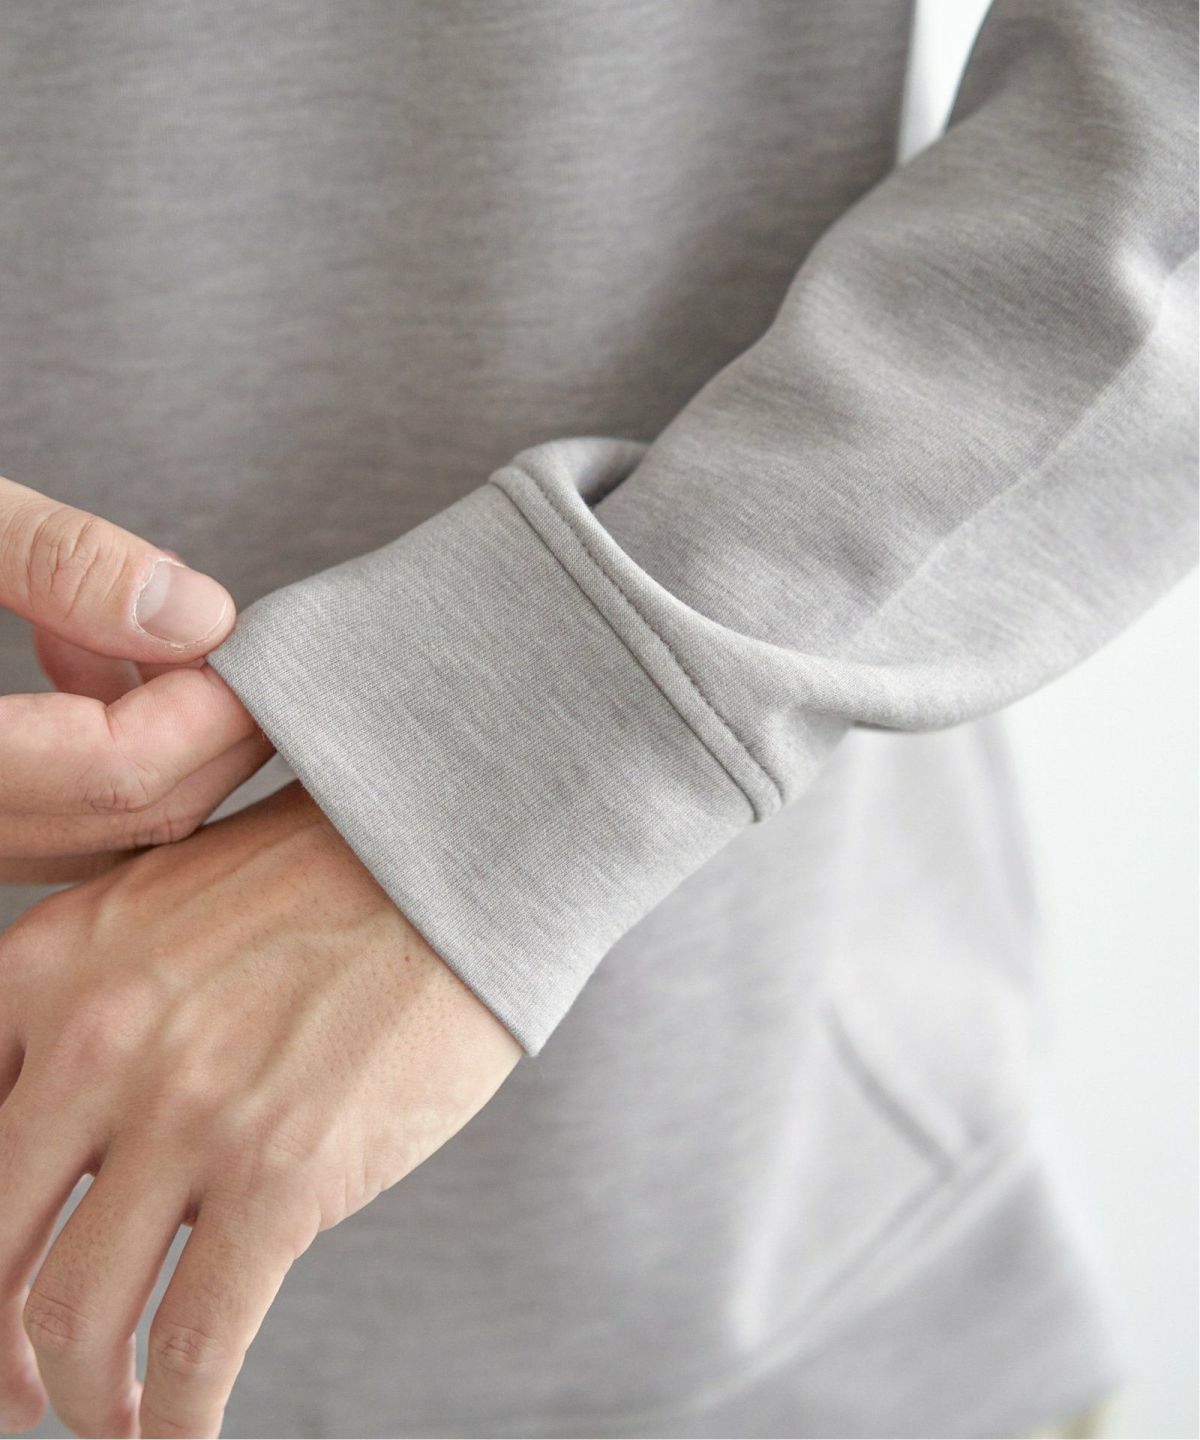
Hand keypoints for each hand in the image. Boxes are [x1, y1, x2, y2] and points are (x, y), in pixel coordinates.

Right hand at [0, 473, 270, 882]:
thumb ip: (51, 561)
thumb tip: (199, 614)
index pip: (111, 774)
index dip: (207, 708)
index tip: (255, 642)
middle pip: (119, 819)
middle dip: (208, 733)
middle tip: (257, 653)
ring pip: (92, 833)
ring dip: (158, 741)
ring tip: (165, 640)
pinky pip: (46, 814)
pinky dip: (94, 747)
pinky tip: (84, 653)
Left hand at [0, 782, 521, 1437]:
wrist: (455, 856)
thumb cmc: (323, 878)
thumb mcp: (161, 907)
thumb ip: (87, 1004)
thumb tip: (67, 1144)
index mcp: (48, 966)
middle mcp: (92, 1043)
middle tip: (19, 1396)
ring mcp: (187, 1112)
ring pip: (75, 1319)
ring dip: (81, 1401)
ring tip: (115, 1418)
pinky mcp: (284, 1173)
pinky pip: (196, 1343)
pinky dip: (176, 1421)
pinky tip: (185, 1435)